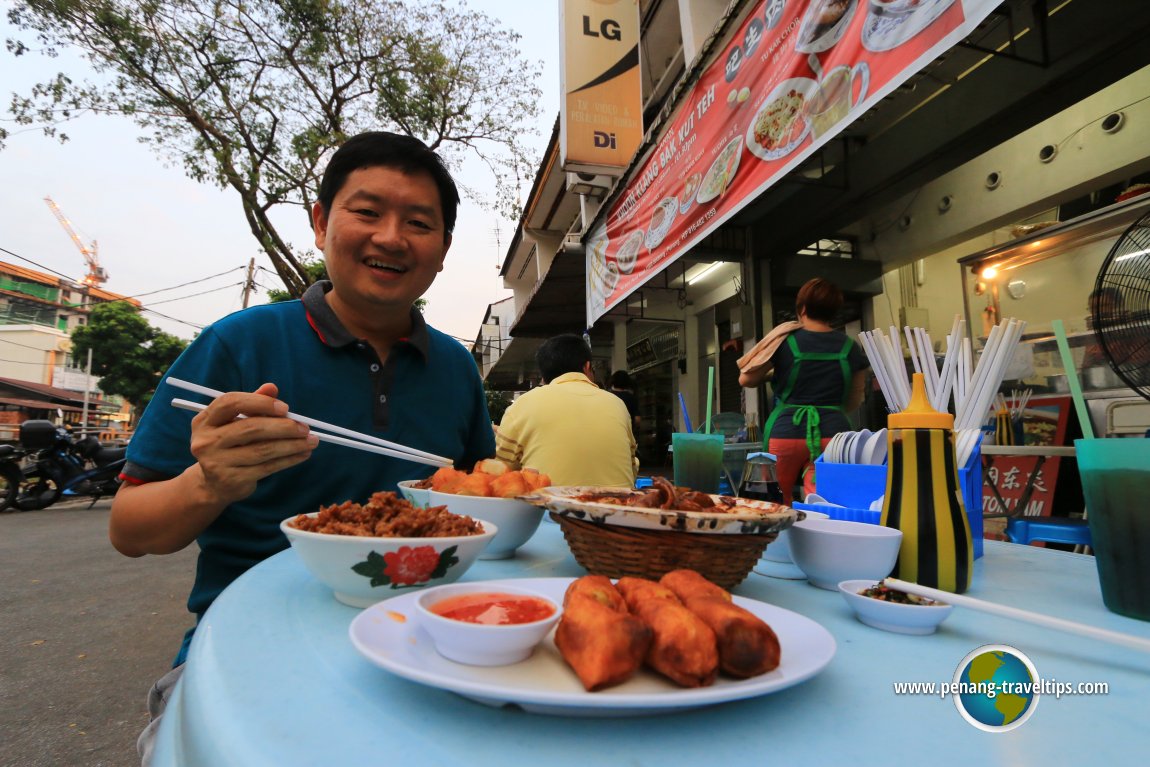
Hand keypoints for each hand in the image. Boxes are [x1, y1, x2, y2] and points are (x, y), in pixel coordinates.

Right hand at [188, 383, 317, 505]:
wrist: (213, 484)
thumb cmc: (229, 445)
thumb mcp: (235, 422)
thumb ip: (253, 404)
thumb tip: (272, 388)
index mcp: (205, 420)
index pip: (230, 402)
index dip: (259, 402)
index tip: (285, 408)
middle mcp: (206, 441)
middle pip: (251, 428)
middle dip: (283, 426)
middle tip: (305, 427)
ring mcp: (217, 462)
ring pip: (262, 450)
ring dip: (292, 444)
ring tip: (311, 441)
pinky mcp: (232, 480)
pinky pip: (267, 467)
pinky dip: (289, 459)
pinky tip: (303, 454)